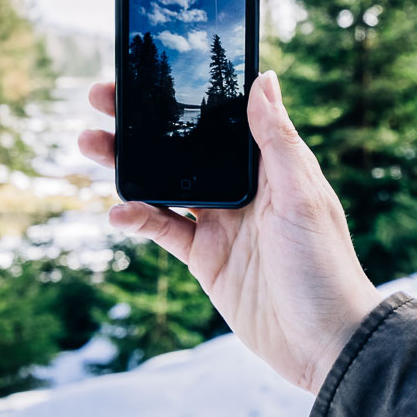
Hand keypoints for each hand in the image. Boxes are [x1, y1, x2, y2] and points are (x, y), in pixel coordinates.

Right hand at [78, 70, 381, 394]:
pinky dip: (138, 218)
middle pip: (184, 147)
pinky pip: (164, 229)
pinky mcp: (206, 259)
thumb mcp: (303, 196)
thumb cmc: (326, 265)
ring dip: (128, 165)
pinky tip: (118, 211)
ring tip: (91, 144)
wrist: (325, 343)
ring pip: (165, 183)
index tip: (149, 73)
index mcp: (269, 166)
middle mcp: (243, 190)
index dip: (186, 94)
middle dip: (142, 124)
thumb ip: (277, 141)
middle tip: (101, 100)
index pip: (221, 118)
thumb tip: (264, 79)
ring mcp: (221, 224)